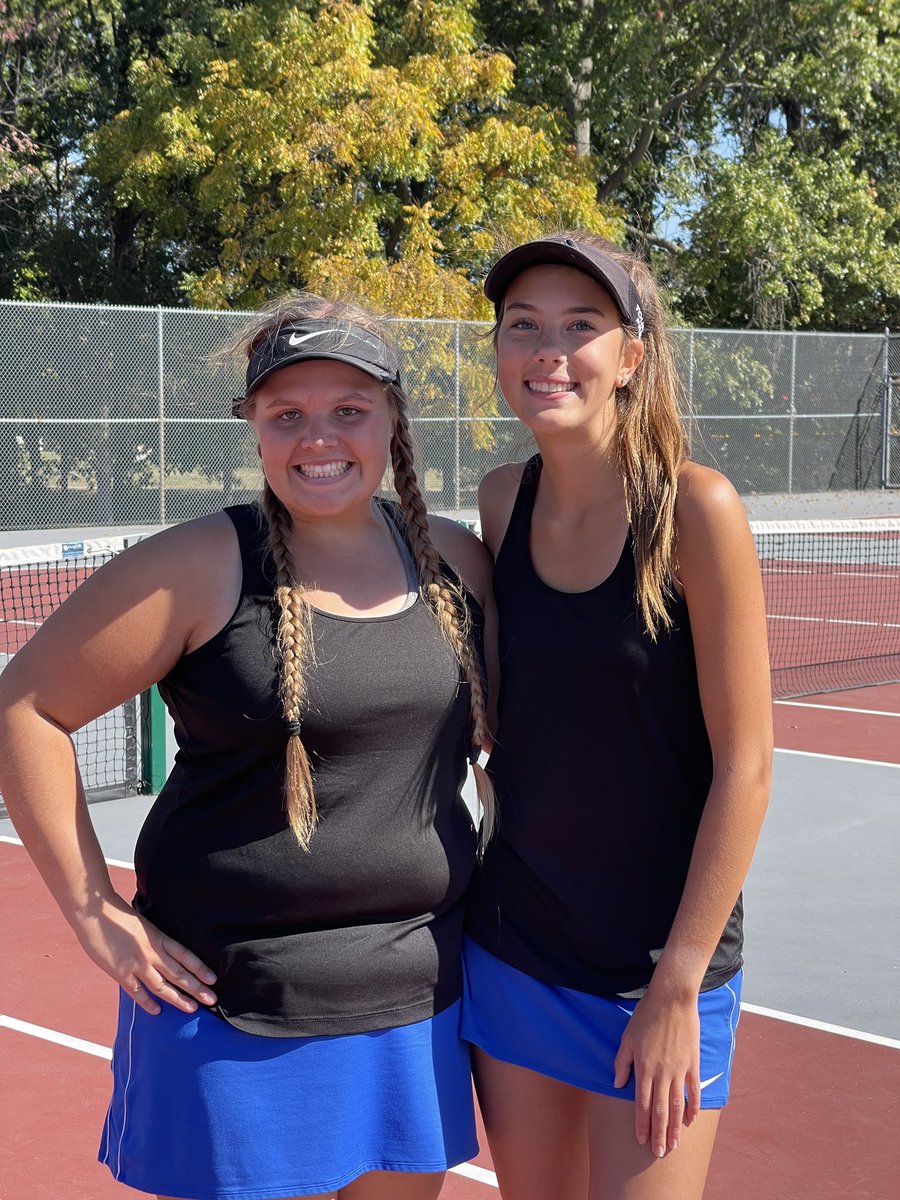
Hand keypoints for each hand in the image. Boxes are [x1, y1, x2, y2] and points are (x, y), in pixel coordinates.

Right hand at [72, 894, 216, 1015]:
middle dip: (197, 988)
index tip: (213, 979)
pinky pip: (138, 992)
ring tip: (192, 1008)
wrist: (95, 913)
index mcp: (159, 938)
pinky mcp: (121, 973)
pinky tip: (158, 1011)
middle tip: (212, 999)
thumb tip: (166, 950)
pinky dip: (148, 1003)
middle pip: (179, 974)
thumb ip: (155, 939)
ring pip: (163, 986)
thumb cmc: (119, 915)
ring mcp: (137, 964)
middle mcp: (152, 953)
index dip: (200, 968)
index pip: (186, 956)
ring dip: (178, 999)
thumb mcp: (145, 924)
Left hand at [612, 987, 700, 1156]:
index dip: (642, 1124)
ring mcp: (679, 1069)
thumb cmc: (646, 1016)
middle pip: (661, 1110)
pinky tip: (691, 1120)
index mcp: (643, 1068)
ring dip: (676, 1127)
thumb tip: (618, 1085)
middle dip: (659, 1134)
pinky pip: (693, 1090)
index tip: (641, 1141)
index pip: (642, 1104)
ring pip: (677, 1105)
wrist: (672, 999)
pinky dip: (693, 1106)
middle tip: (659, 1153)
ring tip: (674, 1144)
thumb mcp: (627, 1038)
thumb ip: (622, 1063)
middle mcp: (661, 1073)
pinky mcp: (692, 1063)